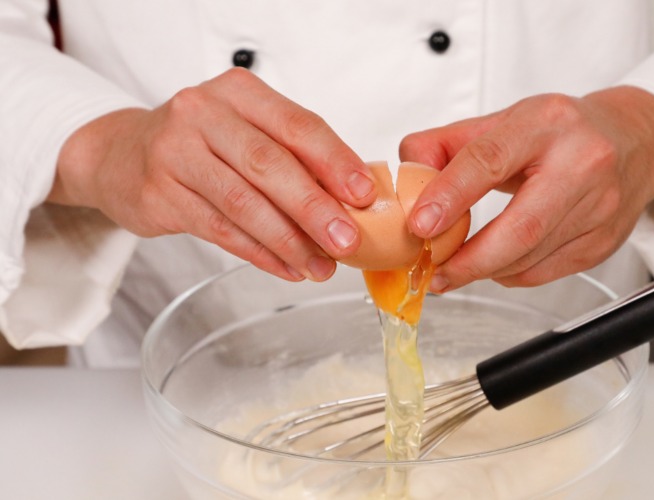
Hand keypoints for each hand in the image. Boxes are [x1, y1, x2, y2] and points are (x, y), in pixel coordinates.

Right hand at [48, 68, 376, 281]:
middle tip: (347, 241)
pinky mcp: (159, 194)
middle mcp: (203, 114)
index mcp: (239, 92)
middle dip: (315, 208)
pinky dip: (260, 254)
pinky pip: (220, 230)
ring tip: (321, 267)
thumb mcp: (247, 130)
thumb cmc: (203, 143)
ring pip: (244, 204)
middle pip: (270, 165)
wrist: (122, 155)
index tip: (364, 194)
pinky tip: (287, 267)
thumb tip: (355, 200)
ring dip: (289, 241)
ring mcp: (175, 153)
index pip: (297, 125)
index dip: (335, 161)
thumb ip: (296, 157)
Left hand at [399, 86, 653, 290]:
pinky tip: (493, 264)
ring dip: (483, 270)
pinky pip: (544, 273)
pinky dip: (509, 274)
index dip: (450, 195)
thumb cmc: (562, 132)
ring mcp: (599, 208)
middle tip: (433, 271)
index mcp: (547, 123)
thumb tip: (407, 174)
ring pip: (531, 257)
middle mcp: (582, 163)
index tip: (420, 225)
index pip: (491, 160)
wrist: (634, 142)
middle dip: (469, 259)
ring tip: (451, 270)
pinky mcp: (603, 243)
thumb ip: (448, 144)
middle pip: (521, 227)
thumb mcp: (503, 121)